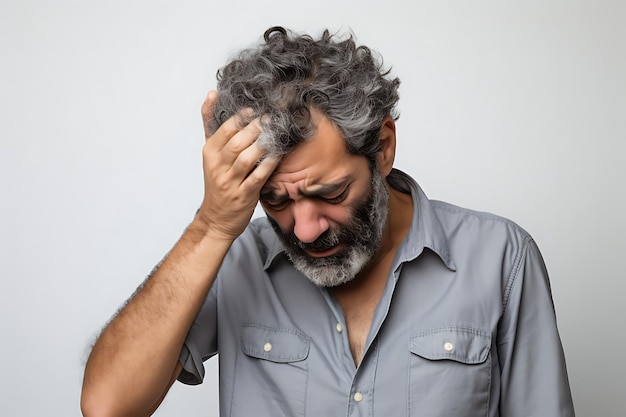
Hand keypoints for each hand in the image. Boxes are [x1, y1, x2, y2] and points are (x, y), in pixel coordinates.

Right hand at [196, 91, 278, 239]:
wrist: (216, 218)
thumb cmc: (217, 182)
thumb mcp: (210, 153)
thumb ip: (210, 124)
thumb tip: (212, 93)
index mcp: (209, 152)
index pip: (225, 128)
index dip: (243, 116)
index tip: (257, 109)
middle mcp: (217, 166)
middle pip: (238, 141)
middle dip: (257, 128)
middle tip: (273, 118)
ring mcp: (230, 181)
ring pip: (247, 157)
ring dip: (264, 143)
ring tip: (277, 133)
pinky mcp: (243, 195)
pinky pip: (258, 176)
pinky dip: (270, 164)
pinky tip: (279, 154)